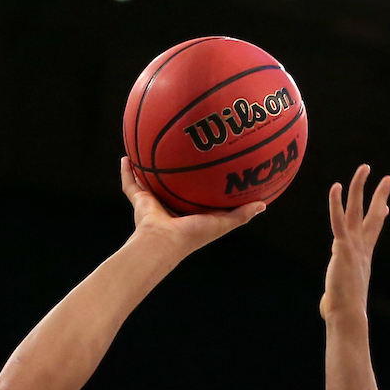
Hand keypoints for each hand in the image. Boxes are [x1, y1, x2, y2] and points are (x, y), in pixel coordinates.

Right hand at [120, 157, 264, 259]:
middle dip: (174, 172)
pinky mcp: (139, 201)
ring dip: (147, 168)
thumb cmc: (193, 235)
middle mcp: (170, 207)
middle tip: (179, 150)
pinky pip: (130, 184)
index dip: (202, 183)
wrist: (164, 242)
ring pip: (149, 182)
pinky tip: (126, 156)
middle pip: (172, 185)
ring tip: (147, 148)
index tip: (209, 166)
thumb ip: (241, 214)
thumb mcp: (222, 223)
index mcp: (189, 213)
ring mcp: (153, 203)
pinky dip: (127, 172)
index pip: (197, 195)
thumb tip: (263, 204)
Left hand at [320, 165, 389, 322]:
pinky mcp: (342, 248)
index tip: (386, 206)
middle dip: (380, 196)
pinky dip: (336, 204)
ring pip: (357, 210)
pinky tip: (336, 187)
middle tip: (388, 178)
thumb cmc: (341, 311)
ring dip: (360, 187)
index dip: (379, 217)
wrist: (347, 314)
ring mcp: (353, 246)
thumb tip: (328, 306)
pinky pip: (338, 221)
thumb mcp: (339, 297)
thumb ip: (333, 295)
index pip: (372, 232)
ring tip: (365, 168)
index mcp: (363, 257)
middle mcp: (361, 248)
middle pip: (372, 216)